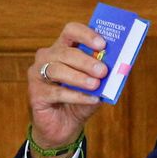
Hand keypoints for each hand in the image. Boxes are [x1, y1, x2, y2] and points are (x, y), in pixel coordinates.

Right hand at [27, 22, 107, 157]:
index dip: (86, 35)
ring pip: (58, 70)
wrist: (65, 126)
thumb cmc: (81, 100)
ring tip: (96, 85)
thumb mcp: (97, 85)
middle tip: (103, 70)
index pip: (71, 31)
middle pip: (66, 52)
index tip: (102, 44)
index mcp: (63, 48)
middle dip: (86, 61)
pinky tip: (91, 99)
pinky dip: (76, 96)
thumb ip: (105, 74)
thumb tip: (121, 66)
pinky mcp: (35, 93)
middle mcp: (47, 57)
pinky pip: (57, 92)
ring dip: (79, 77)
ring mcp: (38, 74)